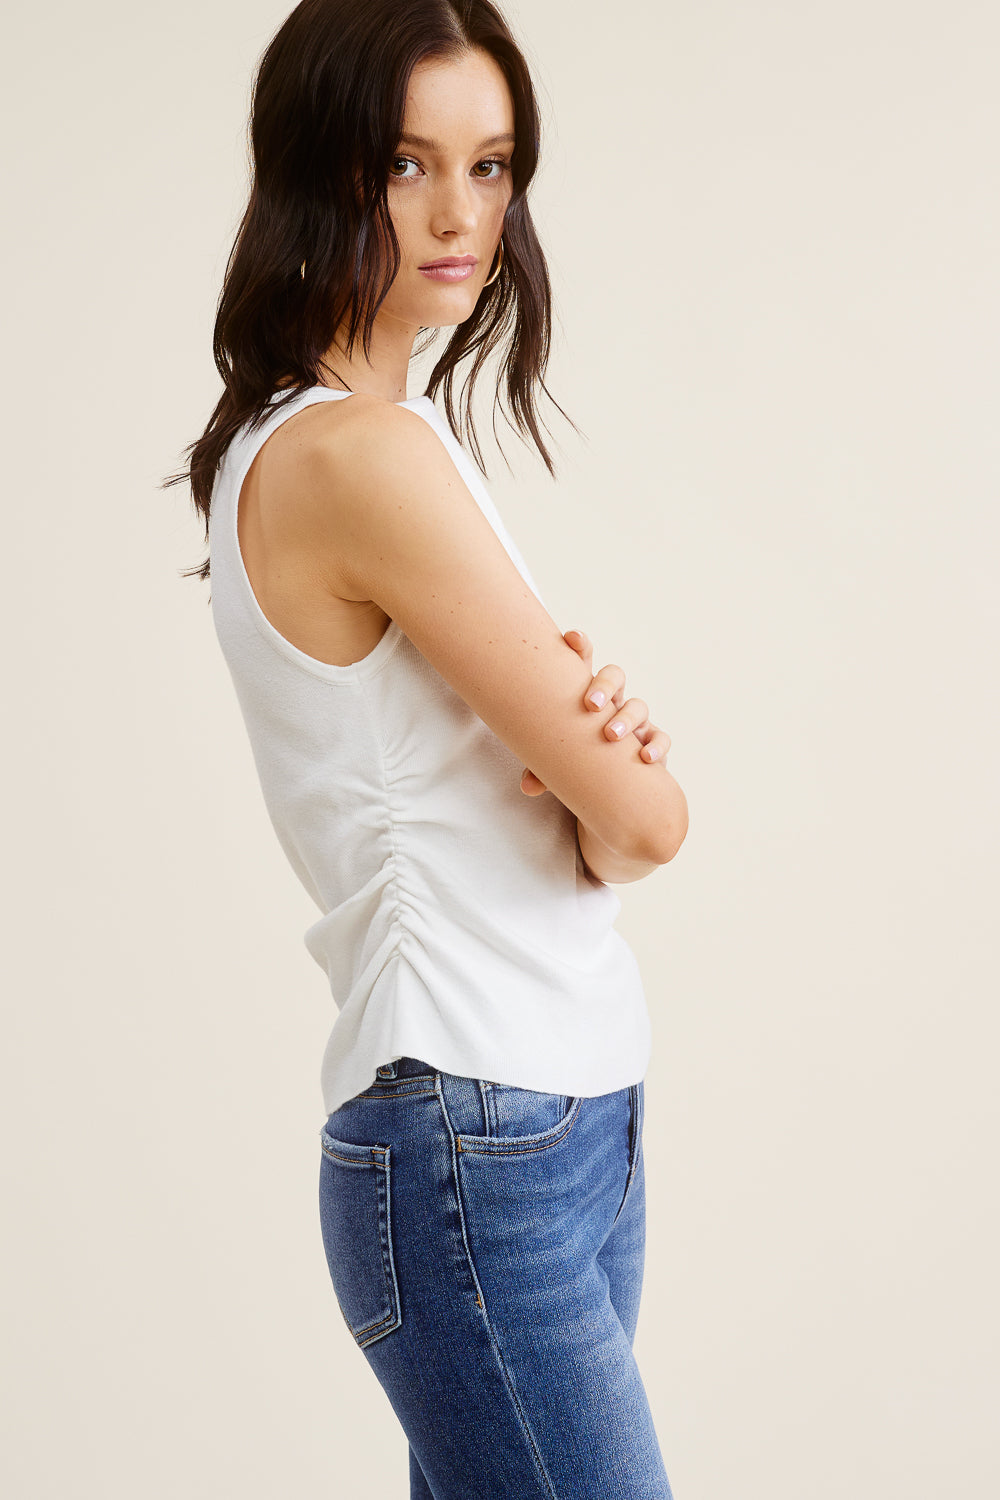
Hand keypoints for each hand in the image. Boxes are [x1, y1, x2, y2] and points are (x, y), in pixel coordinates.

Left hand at [519, 628, 671, 795]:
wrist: (605, 785)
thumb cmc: (575, 761)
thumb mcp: (555, 764)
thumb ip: (543, 771)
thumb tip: (528, 786)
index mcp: (584, 696)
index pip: (582, 663)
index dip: (580, 647)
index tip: (572, 638)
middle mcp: (612, 702)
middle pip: (614, 676)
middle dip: (604, 685)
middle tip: (590, 705)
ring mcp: (634, 721)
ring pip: (637, 706)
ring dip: (625, 718)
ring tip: (610, 736)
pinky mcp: (651, 742)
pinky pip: (661, 737)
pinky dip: (656, 745)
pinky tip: (644, 758)